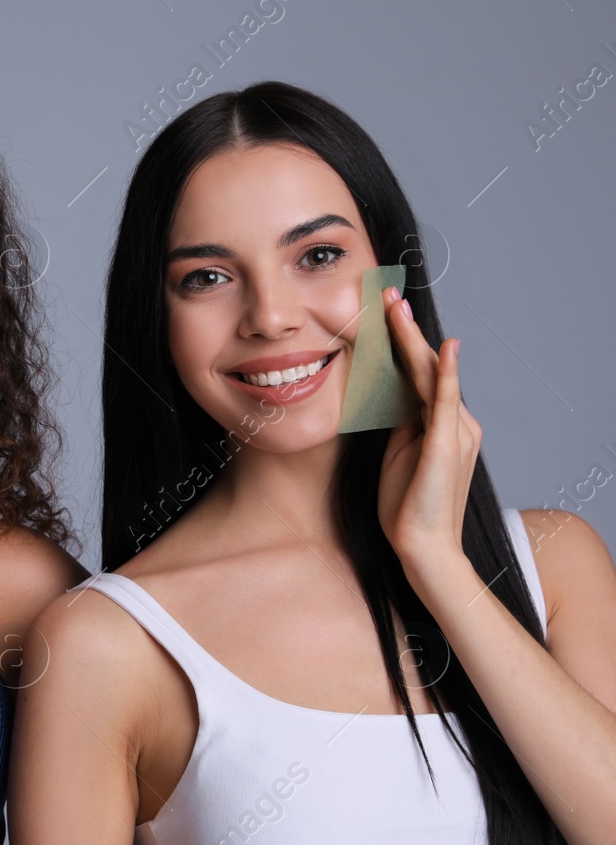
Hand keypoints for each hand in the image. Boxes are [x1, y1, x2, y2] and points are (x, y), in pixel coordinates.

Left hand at [376, 285, 481, 566]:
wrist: (422, 547)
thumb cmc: (407, 506)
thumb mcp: (399, 455)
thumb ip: (402, 425)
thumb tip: (392, 400)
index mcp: (442, 425)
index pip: (421, 374)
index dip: (403, 342)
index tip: (387, 312)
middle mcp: (456, 423)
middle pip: (428, 367)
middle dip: (407, 330)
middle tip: (388, 296)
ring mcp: (455, 432)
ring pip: (433, 376)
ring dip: (414, 340)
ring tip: (397, 308)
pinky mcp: (447, 446)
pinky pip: (446, 403)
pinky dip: (447, 374)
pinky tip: (445, 349)